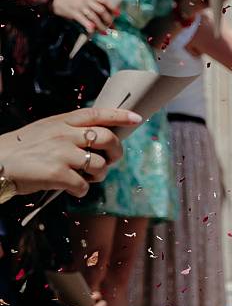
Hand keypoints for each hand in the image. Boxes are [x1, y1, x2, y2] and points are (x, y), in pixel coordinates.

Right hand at [0, 107, 137, 195]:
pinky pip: (84, 186)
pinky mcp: (57, 173)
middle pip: (107, 139)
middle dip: (116, 152)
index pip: (96, 114)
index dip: (119, 115)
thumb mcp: (45, 130)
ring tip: (84, 178)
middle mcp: (64, 134)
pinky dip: (80, 191)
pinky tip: (70, 188)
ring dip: (97, 176)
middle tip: (110, 161)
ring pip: (100, 165)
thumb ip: (69, 131)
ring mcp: (62, 153)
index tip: (136, 118)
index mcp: (61, 122)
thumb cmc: (22, 150)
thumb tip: (97, 140)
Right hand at [52, 0, 116, 33]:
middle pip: (101, 10)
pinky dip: (90, 27)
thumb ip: (97, 7)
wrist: (59, 2)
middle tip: (110, 25)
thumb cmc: (77, 2)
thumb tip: (111, 21)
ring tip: (104, 31)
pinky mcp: (75, 13)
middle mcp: (86, 1)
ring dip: (101, 26)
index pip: (104, 0)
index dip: (112, 7)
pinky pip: (84, 21)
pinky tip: (93, 31)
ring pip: (94, 18)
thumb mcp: (87, 0)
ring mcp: (80, 7)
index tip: (118, 14)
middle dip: (108, 19)